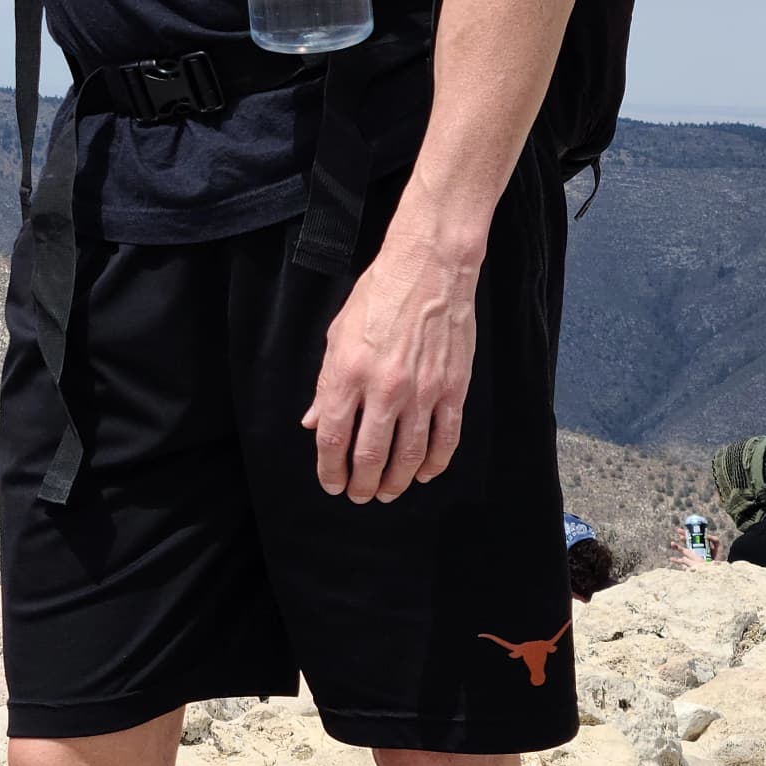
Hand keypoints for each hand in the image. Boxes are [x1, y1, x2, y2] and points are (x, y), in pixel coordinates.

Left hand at [304, 225, 479, 501]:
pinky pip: (446, 438)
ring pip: (409, 455)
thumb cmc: (377, 296)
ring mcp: (422, 391)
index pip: (332, 438)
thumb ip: (325, 385)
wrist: (429, 269)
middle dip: (361, 484)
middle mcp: (383, 388)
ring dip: (396, 481)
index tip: (331, 484)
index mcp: (347, 374)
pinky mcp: (453, 389)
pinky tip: (425, 474)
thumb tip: (312, 423)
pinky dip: (435, 463)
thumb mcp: (337, 335)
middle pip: (370, 455)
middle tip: (359, 496)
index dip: (329, 469)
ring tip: (387, 492)